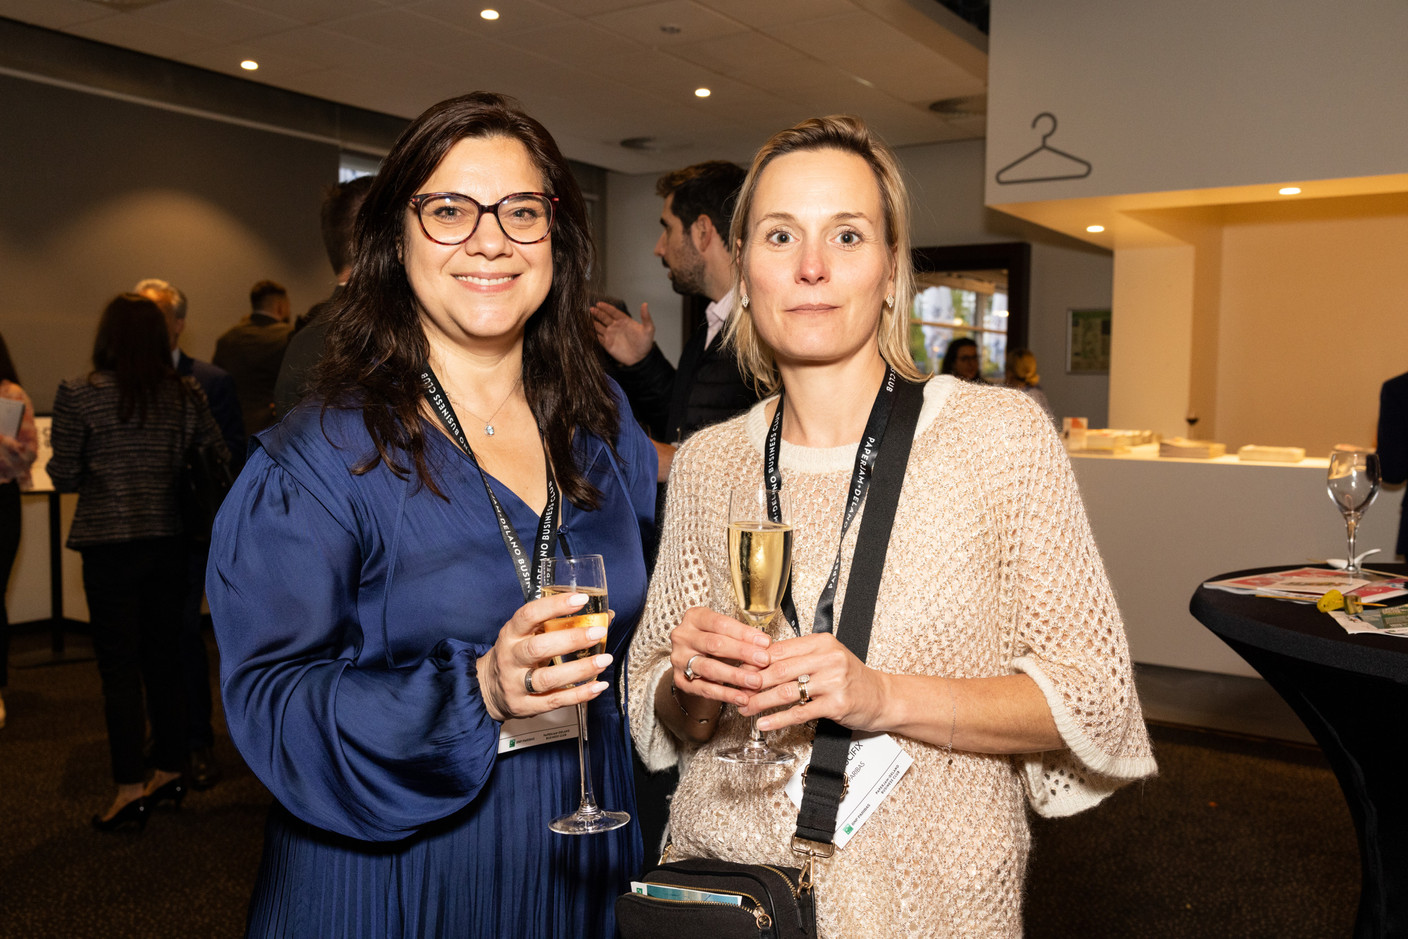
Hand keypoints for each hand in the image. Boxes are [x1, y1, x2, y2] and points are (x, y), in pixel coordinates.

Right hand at [475, 592, 613, 721]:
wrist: (488, 689)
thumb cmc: (516, 654)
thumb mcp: (528, 635)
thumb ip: (559, 624)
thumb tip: (606, 616)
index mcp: (511, 633)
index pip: (529, 615)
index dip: (555, 606)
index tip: (581, 600)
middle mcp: (510, 657)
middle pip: (538, 648)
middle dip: (571, 640)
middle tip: (598, 632)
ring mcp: (515, 684)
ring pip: (548, 678)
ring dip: (580, 669)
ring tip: (604, 660)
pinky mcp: (524, 705)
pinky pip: (555, 700)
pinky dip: (579, 694)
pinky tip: (598, 686)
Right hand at [591, 301, 654, 365]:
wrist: (640, 359)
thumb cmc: (645, 344)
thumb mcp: (648, 329)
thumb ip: (646, 317)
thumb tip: (645, 304)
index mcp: (624, 321)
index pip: (613, 312)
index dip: (606, 307)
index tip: (599, 304)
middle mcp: (616, 327)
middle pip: (604, 317)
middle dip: (597, 313)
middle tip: (590, 309)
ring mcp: (611, 335)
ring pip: (599, 326)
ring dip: (592, 322)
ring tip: (585, 317)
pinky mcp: (607, 344)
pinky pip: (598, 337)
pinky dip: (592, 334)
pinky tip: (586, 330)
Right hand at [669, 606, 772, 710]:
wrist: (690, 659)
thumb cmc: (712, 641)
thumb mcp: (723, 632)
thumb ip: (741, 636)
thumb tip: (764, 645)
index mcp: (694, 617)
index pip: (720, 623)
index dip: (744, 633)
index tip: (764, 642)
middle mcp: (683, 636)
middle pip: (714, 644)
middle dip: (742, 653)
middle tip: (763, 660)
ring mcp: (679, 659)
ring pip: (709, 668)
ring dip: (735, 676)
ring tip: (755, 681)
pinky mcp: (680, 679)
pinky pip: (705, 689)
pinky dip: (725, 694)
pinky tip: (741, 697)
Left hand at [741, 632, 889, 733]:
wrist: (881, 697)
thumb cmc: (850, 678)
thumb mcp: (826, 659)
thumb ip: (798, 658)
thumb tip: (759, 663)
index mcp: (822, 642)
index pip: (780, 649)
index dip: (755, 661)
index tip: (738, 670)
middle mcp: (828, 658)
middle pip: (780, 669)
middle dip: (753, 682)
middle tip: (736, 691)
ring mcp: (834, 681)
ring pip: (787, 691)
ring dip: (761, 702)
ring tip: (745, 709)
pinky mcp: (837, 704)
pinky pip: (800, 712)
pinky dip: (779, 719)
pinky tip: (765, 723)